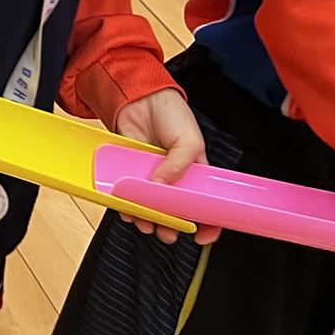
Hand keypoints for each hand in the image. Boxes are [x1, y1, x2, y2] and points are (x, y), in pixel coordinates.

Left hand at [114, 89, 219, 243]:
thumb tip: (160, 187)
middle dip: (171, 226)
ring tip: (145, 221)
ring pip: (151, 208)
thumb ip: (179, 166)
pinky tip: (126, 208)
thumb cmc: (171, 115)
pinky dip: (127, 206)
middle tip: (167, 232)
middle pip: (175, 213)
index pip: (206, 206)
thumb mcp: (189, 141)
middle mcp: (174, 179)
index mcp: (195, 174)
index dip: (207, 224)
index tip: (201, 236)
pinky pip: (129, 196)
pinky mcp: (131, 171)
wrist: (139, 97)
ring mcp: (151, 177)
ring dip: (147, 219)